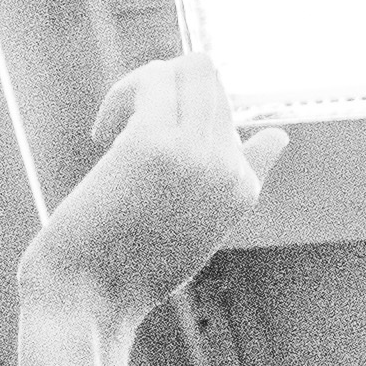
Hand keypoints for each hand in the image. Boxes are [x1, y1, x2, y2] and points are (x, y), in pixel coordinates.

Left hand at [20, 49, 282, 332]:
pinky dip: (121, 96)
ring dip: (144, 86)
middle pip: (213, 80)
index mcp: (243, 190)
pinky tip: (101, 136)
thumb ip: (231, 180)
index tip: (158, 147)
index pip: (244, 119)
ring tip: (116, 130)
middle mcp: (229, 169)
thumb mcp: (194, 228)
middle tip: (126, 131)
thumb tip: (278, 136)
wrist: (87, 299)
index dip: (192, 116)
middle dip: (164, 90)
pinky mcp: (153, 144)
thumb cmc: (128, 269)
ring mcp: (197, 154)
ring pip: (191, 67)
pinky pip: (151, 79)